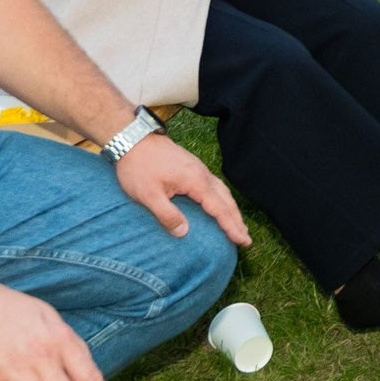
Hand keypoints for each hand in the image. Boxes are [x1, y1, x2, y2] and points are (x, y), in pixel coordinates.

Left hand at [113, 134, 249, 246]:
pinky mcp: (192, 166)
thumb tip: (184, 232)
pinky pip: (215, 185)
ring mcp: (198, 168)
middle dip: (237, 220)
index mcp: (195, 181)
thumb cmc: (138, 167)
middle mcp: (202, 174)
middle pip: (226, 200)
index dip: (231, 226)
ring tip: (238, 225)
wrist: (133, 139)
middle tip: (246, 239)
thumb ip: (167, 215)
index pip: (219, 208)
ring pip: (223, 191)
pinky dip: (223, 199)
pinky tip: (220, 203)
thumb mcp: (148, 195)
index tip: (243, 241)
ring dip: (232, 209)